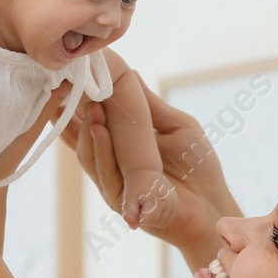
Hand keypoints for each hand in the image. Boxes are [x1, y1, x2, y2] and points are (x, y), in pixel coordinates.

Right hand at [62, 73, 240, 261]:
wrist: (212, 204)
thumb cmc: (197, 166)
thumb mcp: (176, 126)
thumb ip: (150, 105)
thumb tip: (129, 73)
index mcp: (121, 146)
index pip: (93, 121)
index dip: (77, 103)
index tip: (66, 78)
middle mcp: (112, 164)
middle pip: (81, 137)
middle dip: (74, 113)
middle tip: (68, 86)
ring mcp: (113, 183)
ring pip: (90, 155)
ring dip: (87, 129)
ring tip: (91, 105)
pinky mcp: (120, 201)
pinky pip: (105, 174)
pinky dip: (101, 151)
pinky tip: (99, 130)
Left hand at [121, 167, 175, 231]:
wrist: (145, 170)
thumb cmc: (134, 186)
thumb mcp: (127, 199)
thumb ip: (128, 214)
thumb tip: (133, 227)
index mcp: (158, 200)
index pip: (147, 221)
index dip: (138, 216)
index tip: (135, 205)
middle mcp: (169, 202)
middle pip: (155, 223)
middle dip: (146, 217)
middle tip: (140, 203)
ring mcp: (174, 203)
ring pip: (162, 223)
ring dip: (152, 218)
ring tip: (146, 204)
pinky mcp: (175, 203)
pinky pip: (167, 219)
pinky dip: (159, 216)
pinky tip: (152, 206)